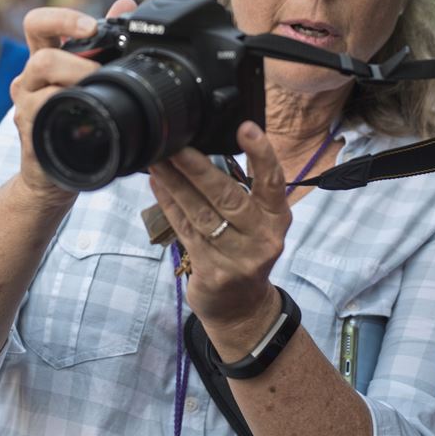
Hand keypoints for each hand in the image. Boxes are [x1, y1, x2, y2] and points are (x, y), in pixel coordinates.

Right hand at [10, 0, 137, 208]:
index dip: (62, 18)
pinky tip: (86, 120)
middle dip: (76, 62)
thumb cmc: (74, 122)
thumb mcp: (90, 78)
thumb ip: (104, 41)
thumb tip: (125, 4)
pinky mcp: (29, 133)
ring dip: (73, 86)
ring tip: (98, 95)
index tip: (91, 26)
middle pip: (40, 56)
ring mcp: (25, 107)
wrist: (52, 175)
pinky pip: (41, 117)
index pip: (37, 23)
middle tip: (99, 72)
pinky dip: (64, 113)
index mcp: (44, 60)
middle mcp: (29, 80)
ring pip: (38, 86)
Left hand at [148, 121, 290, 351]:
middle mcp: (263, 237)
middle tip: (176, 144)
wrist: (243, 308)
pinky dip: (169, 205)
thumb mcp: (258, 222)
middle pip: (228, 197)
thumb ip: (244, 190)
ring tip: (158, 159)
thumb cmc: (246, 251)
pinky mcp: (213, 272)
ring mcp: (238, 258)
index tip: (246, 127)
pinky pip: (186, 231)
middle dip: (198, 168)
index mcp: (277, 217)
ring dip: (175, 184)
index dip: (261, 153)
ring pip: (201, 213)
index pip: (273, 181)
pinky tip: (157, 185)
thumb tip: (206, 144)